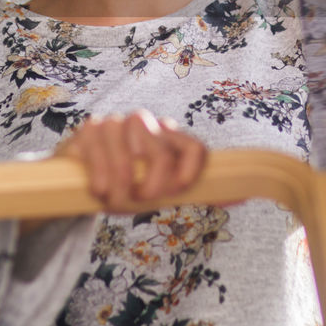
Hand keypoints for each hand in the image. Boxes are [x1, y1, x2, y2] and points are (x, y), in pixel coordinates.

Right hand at [56, 110, 206, 213]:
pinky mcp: (90, 129)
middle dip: (153, 185)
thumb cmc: (128, 187)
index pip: (192, 146)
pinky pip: (99, 153)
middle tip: (142, 202)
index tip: (179, 190)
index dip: (190, 169)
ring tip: (115, 202)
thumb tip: (243, 196)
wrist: (82, 181)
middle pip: (161, 152)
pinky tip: (99, 191)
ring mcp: (116, 124)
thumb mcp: (162, 193)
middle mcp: (145, 124)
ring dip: (122, 188)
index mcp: (169, 137)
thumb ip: (200, 192)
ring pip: (127, 157)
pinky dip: (101, 179)